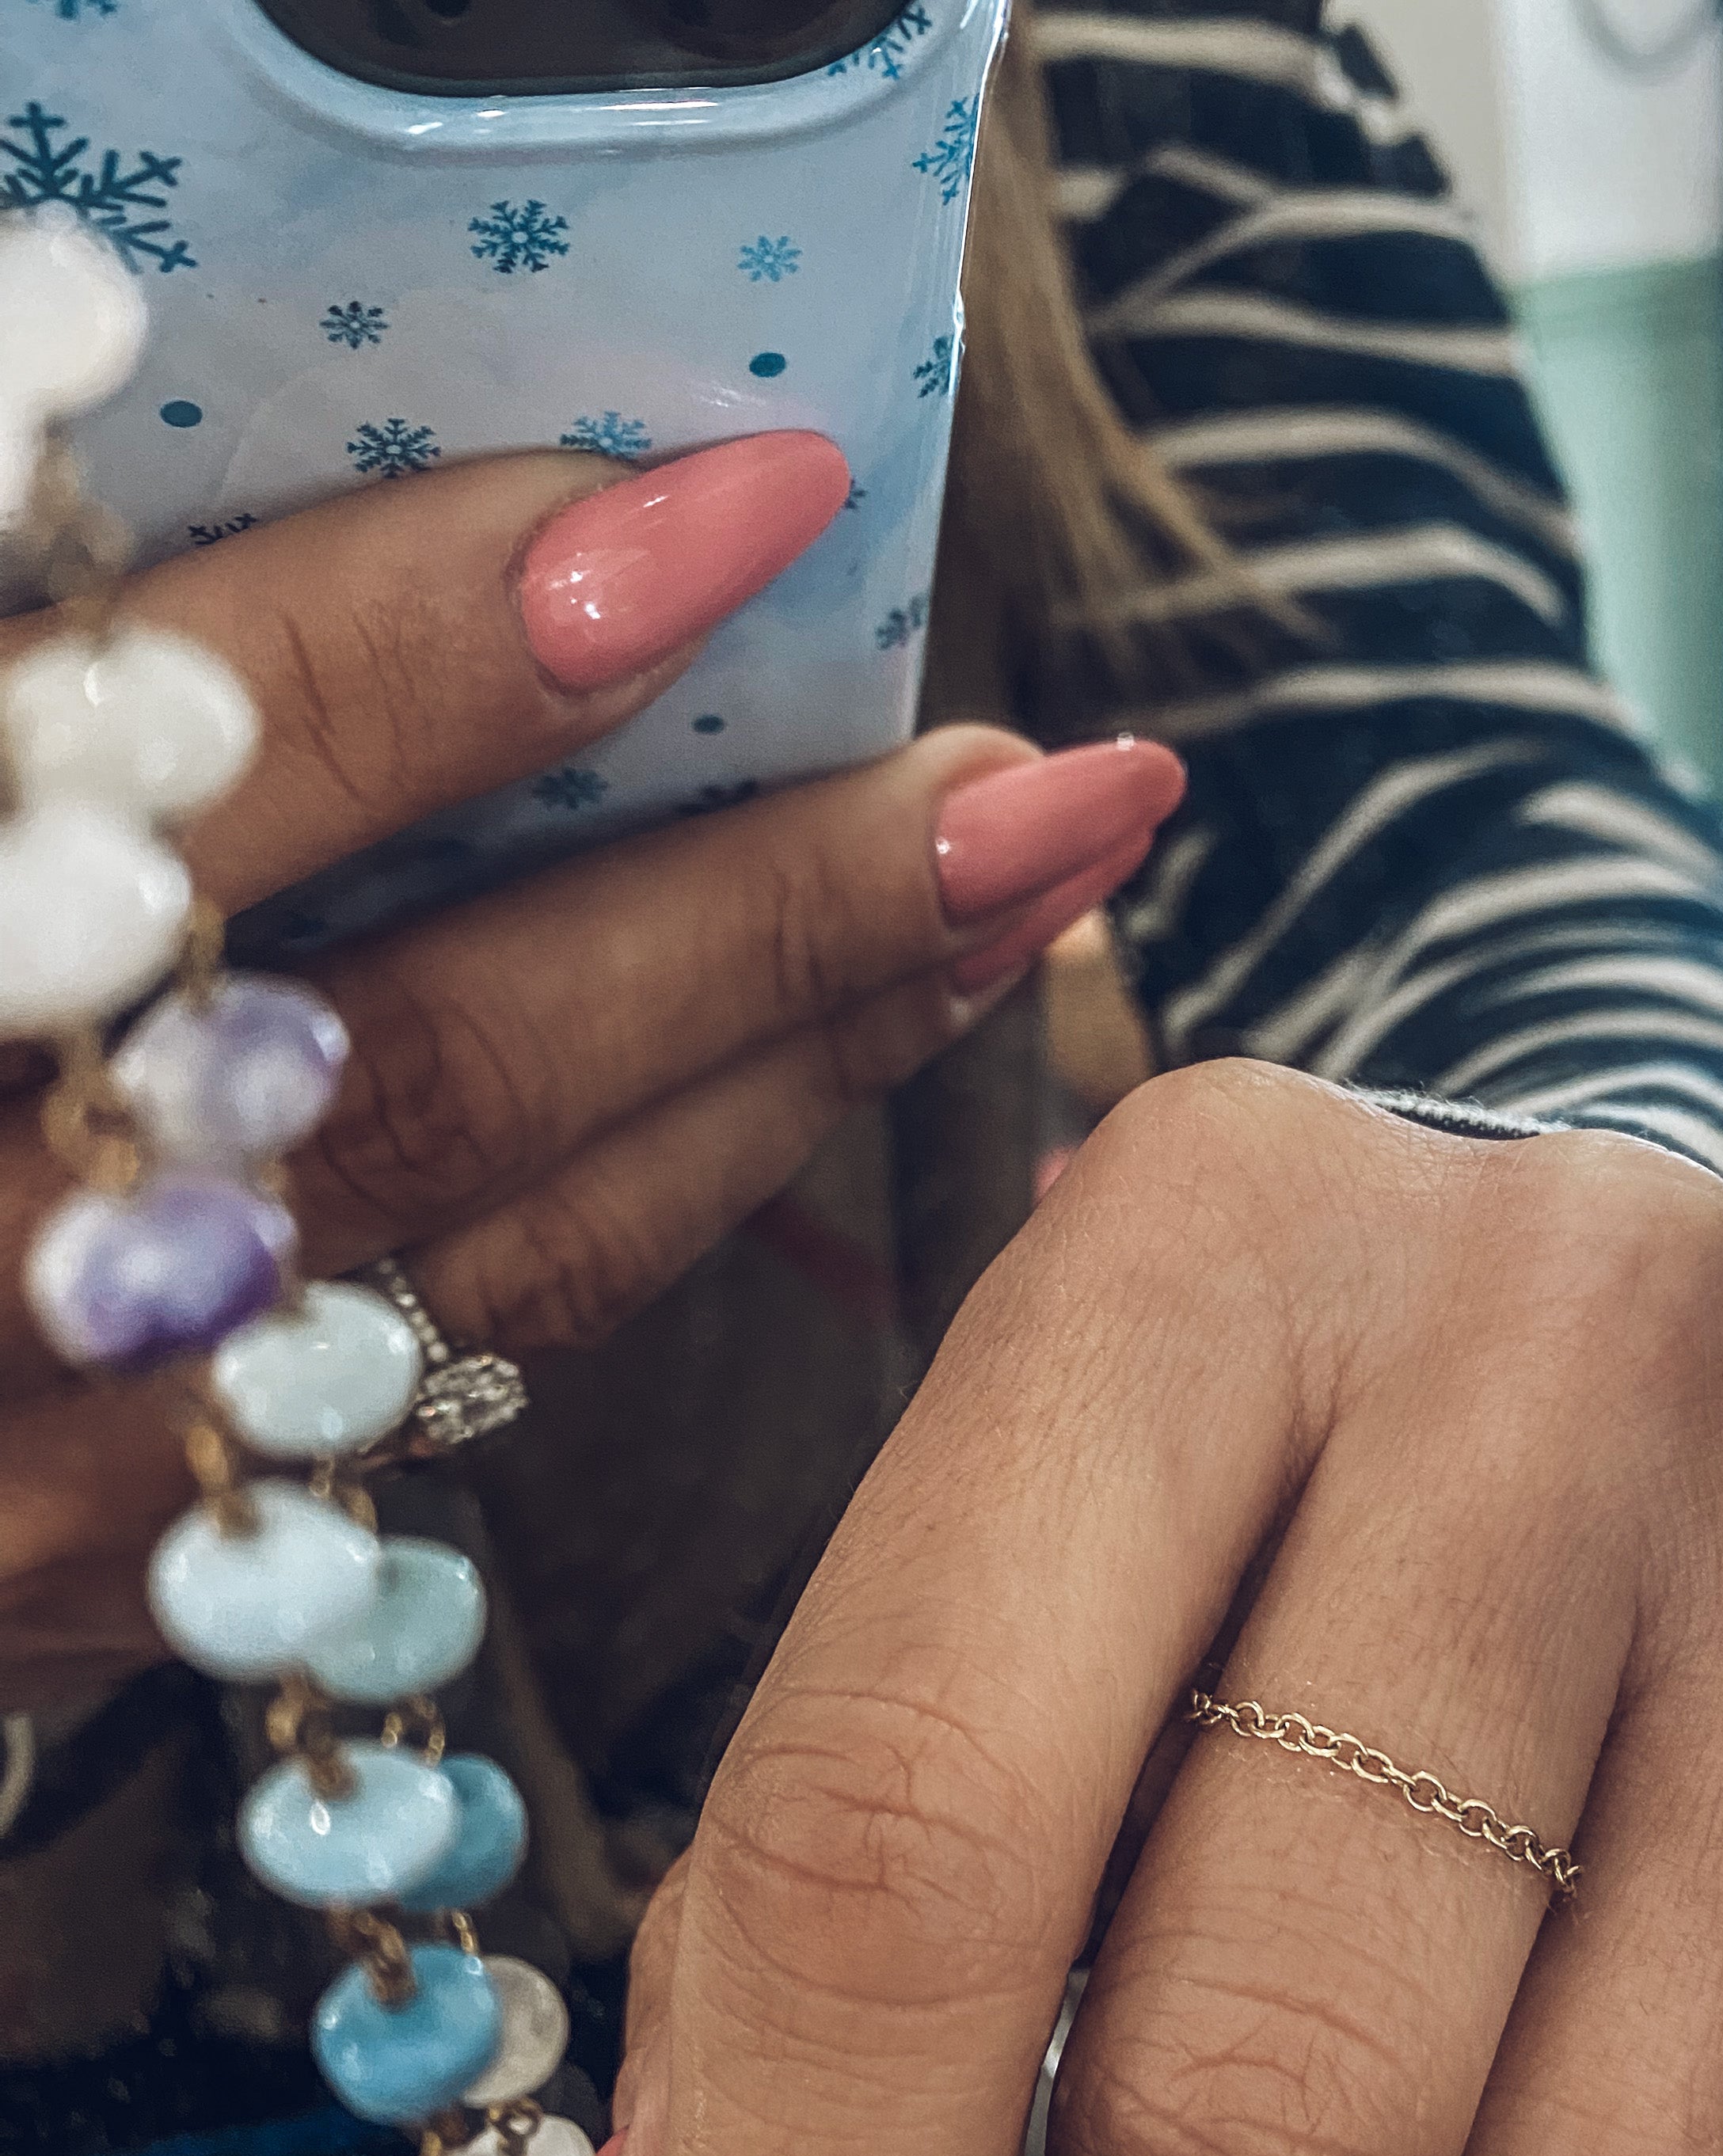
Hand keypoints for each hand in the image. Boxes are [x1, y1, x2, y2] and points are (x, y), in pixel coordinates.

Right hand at [0, 438, 1185, 1707]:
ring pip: (508, 1255)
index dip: (449, 635)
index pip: (169, 783)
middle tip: (1051, 780)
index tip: (737, 503)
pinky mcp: (127, 1590)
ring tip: (1024, 904)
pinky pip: (473, 1375)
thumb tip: (246, 427)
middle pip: (428, 1066)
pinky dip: (670, 1210)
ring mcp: (61, 1478)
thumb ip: (51, 660)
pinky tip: (826, 1075)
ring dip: (795, 1066)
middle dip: (760, 910)